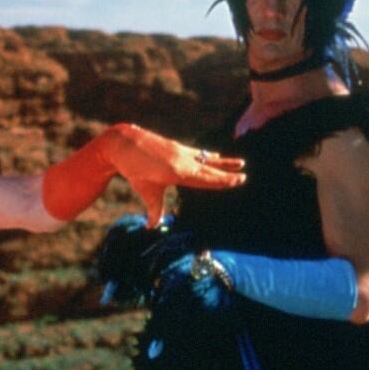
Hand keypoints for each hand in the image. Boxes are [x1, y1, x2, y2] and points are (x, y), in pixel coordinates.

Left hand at [106, 125, 243, 225]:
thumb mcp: (144, 189)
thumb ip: (153, 208)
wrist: (124, 142)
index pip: (205, 179)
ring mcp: (181, 152)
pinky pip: (197, 153)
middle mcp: (183, 160)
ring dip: (223, 162)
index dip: (222, 181)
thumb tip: (152, 227)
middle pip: (209, 170)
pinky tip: (215, 156)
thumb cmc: (134, 168)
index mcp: (178, 172)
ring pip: (206, 159)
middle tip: (244, 177)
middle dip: (227, 174)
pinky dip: (208, 156)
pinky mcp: (177, 147)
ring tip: (240, 163)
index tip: (238, 181)